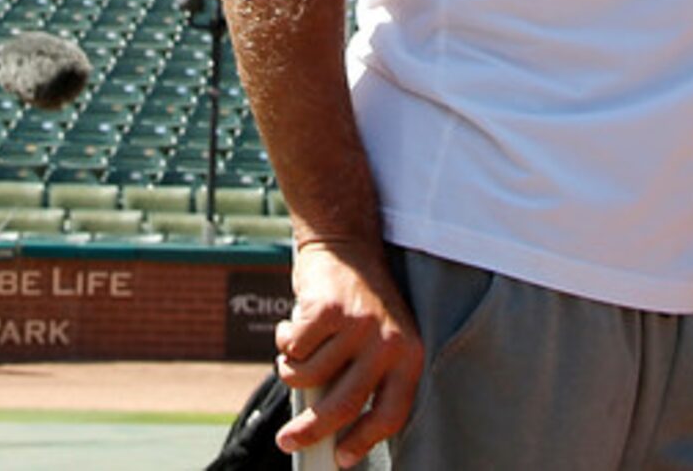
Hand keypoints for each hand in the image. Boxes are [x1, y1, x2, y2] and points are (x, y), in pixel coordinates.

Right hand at [274, 236, 422, 467]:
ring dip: (291, 368)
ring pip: (307, 376)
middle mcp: (388, 343)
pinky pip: (293, 349)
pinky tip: (294, 323)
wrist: (345, 244)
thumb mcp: (375, 341)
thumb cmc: (357, 304)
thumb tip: (327, 431)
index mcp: (408, 356)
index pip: (391, 414)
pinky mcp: (327, 310)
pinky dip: (284, 340)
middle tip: (288, 442)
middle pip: (343, 406)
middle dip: (310, 431)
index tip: (343, 459)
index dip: (364, 441)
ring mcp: (357, 326)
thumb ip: (360, 378)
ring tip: (298, 348)